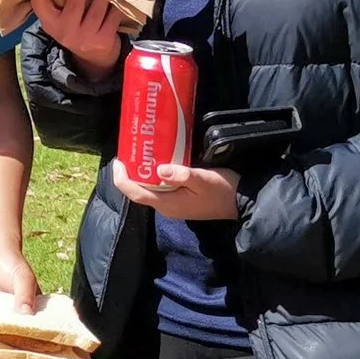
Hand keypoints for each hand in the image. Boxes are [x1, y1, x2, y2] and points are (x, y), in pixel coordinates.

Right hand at [29, 0, 124, 75]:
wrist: (94, 58)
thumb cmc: (74, 28)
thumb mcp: (59, 19)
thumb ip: (55, 1)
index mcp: (50, 23)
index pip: (39, 3)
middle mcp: (65, 32)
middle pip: (75, 2)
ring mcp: (85, 37)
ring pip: (98, 7)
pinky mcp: (104, 40)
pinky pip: (113, 15)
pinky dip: (118, 2)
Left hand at [112, 162, 240, 221]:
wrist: (241, 202)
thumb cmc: (222, 190)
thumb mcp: (204, 179)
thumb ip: (182, 174)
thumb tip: (159, 169)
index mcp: (168, 204)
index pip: (136, 193)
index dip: (122, 179)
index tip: (118, 162)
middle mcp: (167, 207)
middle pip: (139, 192)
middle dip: (129, 173)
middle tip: (128, 151)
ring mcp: (174, 205)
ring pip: (149, 190)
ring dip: (141, 174)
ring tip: (138, 153)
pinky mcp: (180, 201)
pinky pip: (160, 189)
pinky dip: (153, 176)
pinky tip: (156, 162)